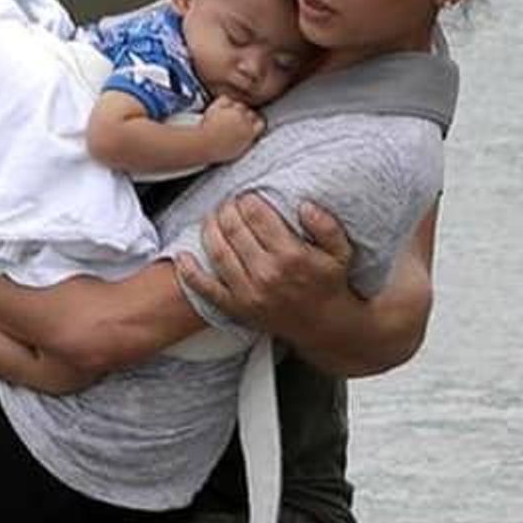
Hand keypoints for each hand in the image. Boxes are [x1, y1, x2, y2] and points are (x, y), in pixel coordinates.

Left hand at [176, 192, 352, 335]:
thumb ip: (326, 225)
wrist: (325, 326)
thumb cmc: (330, 285)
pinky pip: (206, 289)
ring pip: (217, 252)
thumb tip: (304, 205)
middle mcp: (267, 273)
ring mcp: (249, 292)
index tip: (247, 196)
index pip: (257, 215)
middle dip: (227, 209)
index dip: (247, 199)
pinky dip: (189, 272)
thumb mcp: (340, 252)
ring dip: (209, 229)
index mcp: (291, 255)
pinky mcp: (237, 308)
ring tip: (211, 217)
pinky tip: (181, 256)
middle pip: (234, 229)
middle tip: (228, 203)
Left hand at [197, 95, 264, 162]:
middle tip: (238, 122)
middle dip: (246, 116)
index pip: (260, 123)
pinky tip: (220, 108)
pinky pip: (226, 99)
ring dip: (236, 109)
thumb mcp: (239, 150)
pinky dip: (224, 102)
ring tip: (228, 116)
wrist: (204, 144)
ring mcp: (233, 111)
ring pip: (240, 105)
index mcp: (250, 132)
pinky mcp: (221, 106)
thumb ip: (247, 140)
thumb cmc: (218, 151)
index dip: (256, 123)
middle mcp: (244, 120)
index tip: (252, 125)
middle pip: (251, 113)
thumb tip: (249, 135)